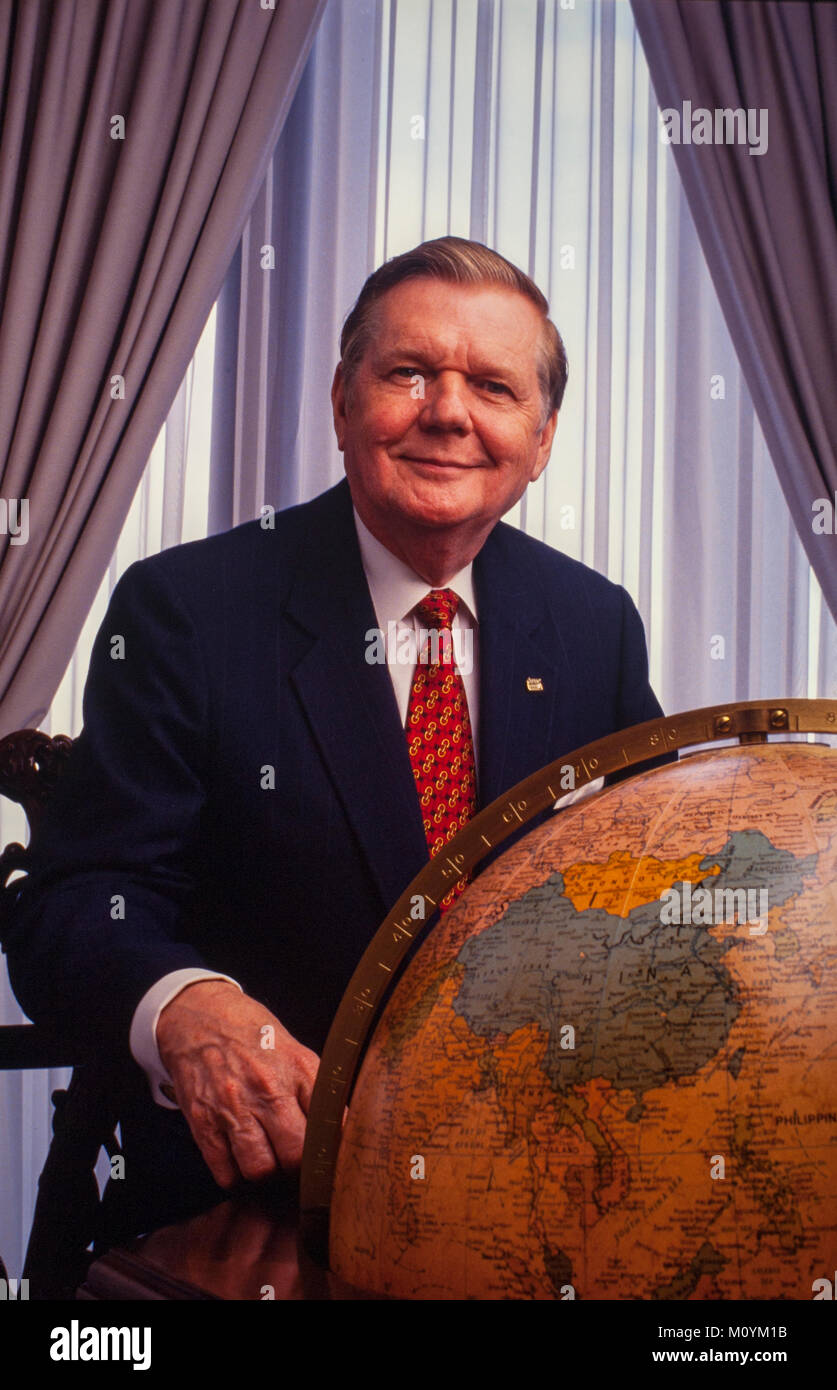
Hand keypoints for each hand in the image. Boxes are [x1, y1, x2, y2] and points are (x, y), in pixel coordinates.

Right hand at [155, 980, 319, 1188]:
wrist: (198, 1016)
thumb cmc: (252, 1036)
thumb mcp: (294, 1051)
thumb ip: (317, 1089)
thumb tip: (342, 1130)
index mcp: (298, 1069)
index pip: (328, 1125)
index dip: (330, 1150)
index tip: (328, 1159)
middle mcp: (267, 1088)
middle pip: (295, 1155)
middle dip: (297, 1167)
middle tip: (294, 1163)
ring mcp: (234, 1107)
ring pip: (260, 1170)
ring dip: (266, 1173)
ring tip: (266, 1160)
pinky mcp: (203, 1123)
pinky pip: (225, 1173)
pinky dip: (235, 1176)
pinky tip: (240, 1159)